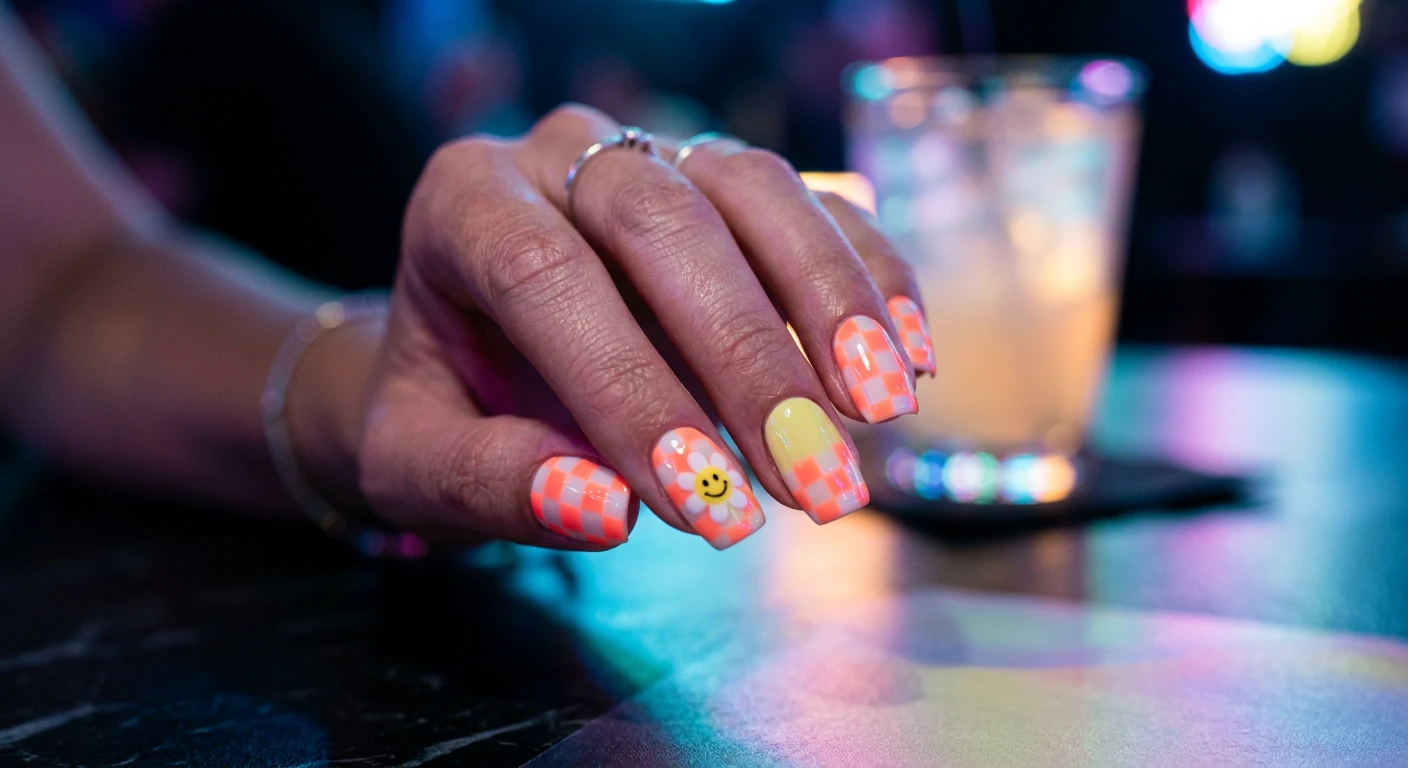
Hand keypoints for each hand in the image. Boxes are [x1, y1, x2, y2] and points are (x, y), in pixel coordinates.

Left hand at [303, 105, 934, 550]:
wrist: (474, 356)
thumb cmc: (445, 408)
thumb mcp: (420, 463)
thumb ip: (488, 482)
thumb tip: (602, 509)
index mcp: (464, 203)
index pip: (543, 274)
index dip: (627, 387)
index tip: (704, 503)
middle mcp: (564, 155)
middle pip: (662, 221)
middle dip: (747, 359)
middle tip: (812, 485)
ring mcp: (659, 151)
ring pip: (754, 189)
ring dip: (829, 306)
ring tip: (878, 417)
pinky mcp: (734, 181)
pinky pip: (817, 204)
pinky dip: (872, 277)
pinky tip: (909, 365)